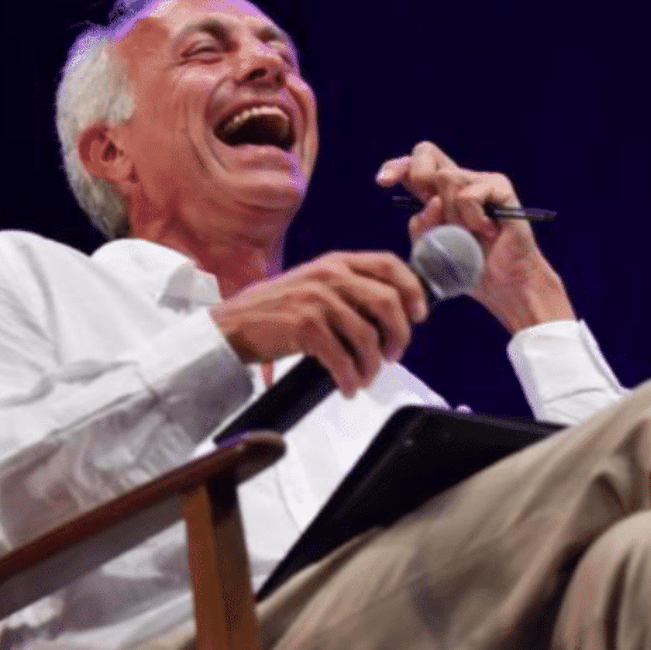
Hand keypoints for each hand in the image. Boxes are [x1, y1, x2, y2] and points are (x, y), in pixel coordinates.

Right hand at [210, 252, 427, 396]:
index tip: (419, 314)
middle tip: (392, 354)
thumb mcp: (312, 283)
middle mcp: (329, 275)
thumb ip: (346, 288)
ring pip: (367, 336)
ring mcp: (316, 300)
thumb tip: (389, 313)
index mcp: (335, 262)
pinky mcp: (304, 327)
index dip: (412, 289)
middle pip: (387, 302)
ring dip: (372, 365)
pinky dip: (350, 378)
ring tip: (365, 377)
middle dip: (399, 334)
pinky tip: (348, 387)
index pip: (388, 264)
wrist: (231, 326)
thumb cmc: (273, 310)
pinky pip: (342, 358)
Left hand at [375, 141, 575, 332]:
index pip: (411, 165)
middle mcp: (458, 181)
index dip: (395, 167)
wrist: (503, 286)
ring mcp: (481, 181)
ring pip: (447, 178)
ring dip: (451, 213)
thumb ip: (421, 228)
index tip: (381, 183)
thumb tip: (429, 202)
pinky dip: (473, 218)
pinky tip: (487, 231)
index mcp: (436, 194)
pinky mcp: (500, 187)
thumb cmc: (469, 269)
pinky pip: (471, 194)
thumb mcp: (432, 252)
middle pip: (425, 151)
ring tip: (469, 233)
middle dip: (418, 176)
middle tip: (430, 206)